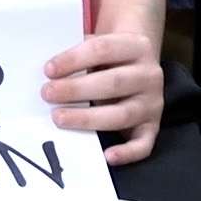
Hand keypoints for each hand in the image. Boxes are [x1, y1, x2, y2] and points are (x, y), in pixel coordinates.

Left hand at [42, 32, 163, 165]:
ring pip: (122, 114)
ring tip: (59, 117)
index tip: (48, 70)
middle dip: (76, 89)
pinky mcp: (153, 126)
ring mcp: (153, 102)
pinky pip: (144, 144)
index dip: (73, 59)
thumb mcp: (98, 44)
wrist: (137, 61)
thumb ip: (78, 55)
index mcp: (135, 46)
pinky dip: (127, 153)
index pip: (102, 49)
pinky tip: (106, 156)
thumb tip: (48, 73)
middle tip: (47, 94)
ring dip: (88, 118)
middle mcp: (149, 74)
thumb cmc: (107, 55)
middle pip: (112, 83)